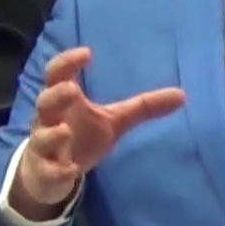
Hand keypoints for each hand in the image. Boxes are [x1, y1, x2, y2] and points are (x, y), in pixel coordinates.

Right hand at [14, 47, 185, 214]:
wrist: (50, 172)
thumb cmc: (81, 136)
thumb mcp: (114, 121)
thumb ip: (143, 107)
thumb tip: (183, 95)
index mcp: (65, 102)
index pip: (58, 76)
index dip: (67, 62)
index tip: (87, 53)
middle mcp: (49, 120)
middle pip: (44, 102)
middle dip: (56, 96)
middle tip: (72, 90)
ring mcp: (43, 146)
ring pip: (41, 138)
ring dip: (52, 134)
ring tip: (66, 132)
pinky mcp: (44, 172)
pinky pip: (46, 170)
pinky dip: (57, 170)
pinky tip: (71, 170)